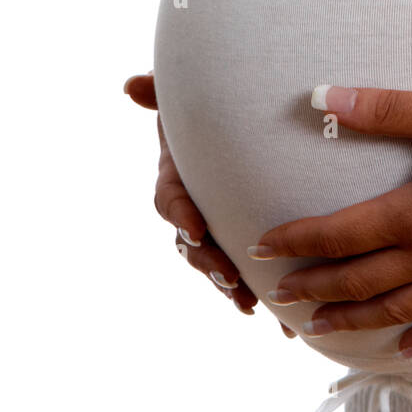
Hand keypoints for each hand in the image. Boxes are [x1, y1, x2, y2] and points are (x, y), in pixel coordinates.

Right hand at [124, 72, 295, 337]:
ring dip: (229, 285)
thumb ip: (165, 92)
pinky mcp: (242, 244)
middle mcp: (194, 208)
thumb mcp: (194, 100)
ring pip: (215, 265)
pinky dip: (260, 297)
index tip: (197, 226)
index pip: (171, 199)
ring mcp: (216, 230)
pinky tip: (282, 326)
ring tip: (247, 301)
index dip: (182, 214)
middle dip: (207, 263)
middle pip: (191, 244)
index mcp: (181, 177)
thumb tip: (129, 84)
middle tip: (227, 277)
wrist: (249, 128)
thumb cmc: (218, 111)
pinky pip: (246, 276)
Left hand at [249, 86, 411, 356]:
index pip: (339, 233)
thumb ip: (387, 108)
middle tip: (278, 293)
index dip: (297, 240)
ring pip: (397, 307)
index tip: (262, 245)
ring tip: (320, 327)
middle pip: (359, 277)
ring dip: (353, 318)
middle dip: (313, 285)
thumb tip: (324, 97)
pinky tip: (405, 349)